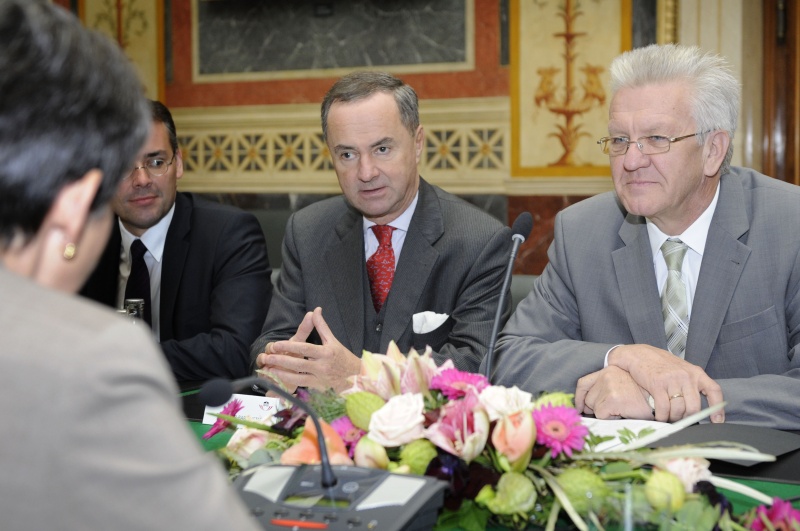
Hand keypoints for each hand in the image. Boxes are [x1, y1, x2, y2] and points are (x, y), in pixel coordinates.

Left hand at [257, 307, 361, 392]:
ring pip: (297, 376)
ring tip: (268, 368)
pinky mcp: (317, 387)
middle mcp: (322, 366)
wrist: (354, 376)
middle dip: (281, 360)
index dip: (289, 347)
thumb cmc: (341, 356)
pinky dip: (288, 381)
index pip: (305, 348)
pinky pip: (300, 384)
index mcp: (326, 352)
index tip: (276, 344)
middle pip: (298, 364)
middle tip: (266, 357)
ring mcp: (319, 378)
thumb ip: (321, 325)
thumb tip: (315, 310)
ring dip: (282, 373)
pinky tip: (278, 378)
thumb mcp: (332, 340)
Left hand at [575, 366, 653, 419]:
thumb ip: (605, 388)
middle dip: (598, 408)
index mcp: (609, 370)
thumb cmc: (643, 396)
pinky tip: (624, 414)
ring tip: (623, 409)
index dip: (579, 397)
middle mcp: (607, 374)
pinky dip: (611, 419)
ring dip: (606, 413)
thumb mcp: (622, 385)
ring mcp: (609, 386)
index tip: (580, 407)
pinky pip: (602, 416)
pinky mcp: (612, 399)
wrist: (660, 401)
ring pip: (594, 408)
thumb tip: (585, 405)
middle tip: (616, 409)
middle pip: (588, 398)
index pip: (583, 383)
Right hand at [607, 344, 724, 422]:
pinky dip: (661, 416)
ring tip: (668, 417)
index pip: (714, 390)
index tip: (717, 421)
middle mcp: (686, 376)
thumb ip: (690, 384)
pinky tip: (659, 416)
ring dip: (673, 418)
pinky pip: (663, 408)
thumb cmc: (660, 364)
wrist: (639, 354)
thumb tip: (696, 407)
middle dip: (687, 418)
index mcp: (695, 372)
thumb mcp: (681, 370)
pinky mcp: (657, 385)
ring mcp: (672, 380)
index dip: (717, 408)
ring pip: (678, 410)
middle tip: (680, 420)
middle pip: (694, 407)